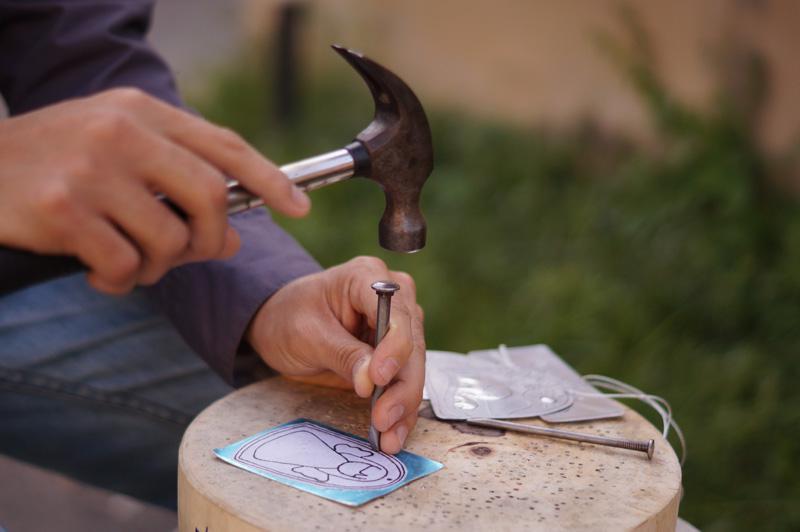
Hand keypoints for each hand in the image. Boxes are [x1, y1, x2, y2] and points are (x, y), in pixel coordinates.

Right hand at [0, 88, 309, 293]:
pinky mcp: (62, 209)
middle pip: (209, 196)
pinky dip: (120, 281)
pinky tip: (99, 272)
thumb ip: (175, 180)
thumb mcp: (116, 147)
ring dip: (158, 267)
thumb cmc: (55, 162)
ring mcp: (91, 168)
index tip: (299, 208)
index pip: (224, 144)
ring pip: (168, 240)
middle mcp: (121, 132)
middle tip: (196, 254)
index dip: (269, 179)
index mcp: (142, 111)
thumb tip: (235, 236)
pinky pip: (124, 266)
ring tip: (130, 261)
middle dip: (212, 238)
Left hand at [246, 256, 424, 453]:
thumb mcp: (307, 334)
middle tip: (385, 420)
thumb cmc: (288, 317)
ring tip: (390, 438)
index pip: (395, 313)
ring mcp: (397, 324)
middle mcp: (392, 296)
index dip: (394, 347)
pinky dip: (400, 408)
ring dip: (404, 404)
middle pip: (411, 343)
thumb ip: (342, 354)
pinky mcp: (395, 351)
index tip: (380, 379)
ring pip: (413, 366)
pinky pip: (404, 380)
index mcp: (367, 277)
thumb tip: (372, 382)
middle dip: (402, 386)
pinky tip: (393, 434)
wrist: (278, 322)